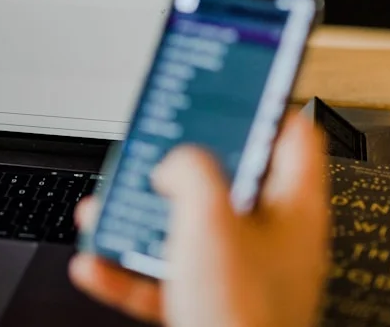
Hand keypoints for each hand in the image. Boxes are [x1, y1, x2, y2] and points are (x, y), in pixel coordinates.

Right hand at [70, 114, 329, 326]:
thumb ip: (191, 170)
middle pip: (225, 182)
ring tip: (108, 207)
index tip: (228, 86)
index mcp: (293, 207)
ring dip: (141, 218)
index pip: (289, 134)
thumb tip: (176, 161)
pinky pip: (164, 278)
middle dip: (176, 167)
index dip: (259, 104)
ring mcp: (243, 276)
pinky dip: (128, 269)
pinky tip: (97, 262)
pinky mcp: (211, 307)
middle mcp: (273, 240)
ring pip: (186, 231)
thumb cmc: (244, 316)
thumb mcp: (209, 218)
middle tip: (151, 150)